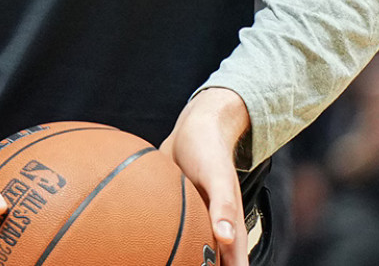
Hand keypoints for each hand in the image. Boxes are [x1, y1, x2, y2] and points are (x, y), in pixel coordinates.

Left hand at [164, 87, 251, 265]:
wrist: (194, 127)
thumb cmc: (210, 149)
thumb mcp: (218, 176)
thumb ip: (223, 205)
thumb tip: (226, 238)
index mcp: (230, 227)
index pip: (235, 264)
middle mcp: (214, 229)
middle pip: (211, 262)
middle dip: (200, 265)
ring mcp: (197, 222)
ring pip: (192, 253)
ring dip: (181, 258)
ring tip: (161, 262)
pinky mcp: (179, 213)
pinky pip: (172, 235)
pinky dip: (162, 245)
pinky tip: (143, 249)